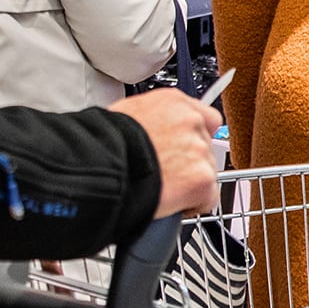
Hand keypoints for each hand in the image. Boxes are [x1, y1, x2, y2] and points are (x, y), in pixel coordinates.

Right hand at [112, 87, 221, 216]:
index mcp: (173, 102)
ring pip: (208, 172)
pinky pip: (208, 198)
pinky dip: (193, 205)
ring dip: (190, 183)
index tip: (185, 149)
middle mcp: (190, 121)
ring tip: (162, 188)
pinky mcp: (201, 178)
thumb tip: (154, 130)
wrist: (100, 167)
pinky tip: (171, 203)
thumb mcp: (127, 114)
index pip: (204, 117)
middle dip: (190, 162)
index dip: (194, 137)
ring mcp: (199, 150)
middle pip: (206, 147)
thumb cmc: (102, 144)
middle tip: (166, 174)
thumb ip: (153, 120)